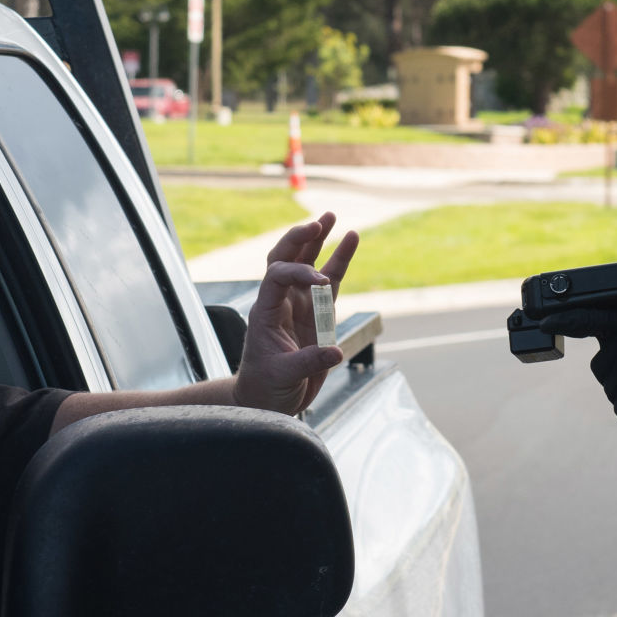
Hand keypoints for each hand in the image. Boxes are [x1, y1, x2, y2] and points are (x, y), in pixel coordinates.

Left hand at [233, 213, 359, 415]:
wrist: (268, 400)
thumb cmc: (266, 387)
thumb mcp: (282, 376)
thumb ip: (308, 362)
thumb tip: (334, 351)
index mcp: (265, 311)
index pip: (277, 275)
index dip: (299, 272)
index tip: (322, 282)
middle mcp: (281, 301)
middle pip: (285, 258)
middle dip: (301, 238)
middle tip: (320, 222)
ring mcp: (299, 305)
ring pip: (308, 264)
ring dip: (318, 240)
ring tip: (332, 216)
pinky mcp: (317, 314)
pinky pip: (330, 282)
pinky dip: (340, 261)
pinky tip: (351, 239)